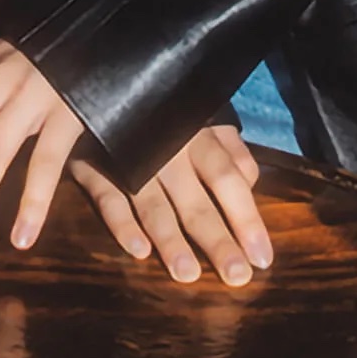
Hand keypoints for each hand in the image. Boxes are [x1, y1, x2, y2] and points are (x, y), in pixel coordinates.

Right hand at [70, 123, 273, 286]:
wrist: (106, 80)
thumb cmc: (167, 109)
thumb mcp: (204, 117)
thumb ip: (230, 151)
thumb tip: (250, 184)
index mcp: (198, 137)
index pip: (227, 180)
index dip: (245, 218)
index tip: (262, 258)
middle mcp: (167, 150)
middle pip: (195, 201)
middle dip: (217, 241)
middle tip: (236, 277)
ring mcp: (129, 158)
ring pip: (153, 205)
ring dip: (170, 241)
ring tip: (187, 274)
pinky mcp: (94, 165)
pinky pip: (107, 197)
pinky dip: (122, 224)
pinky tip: (139, 250)